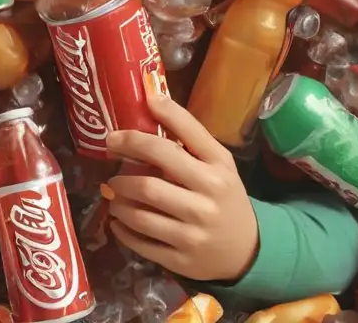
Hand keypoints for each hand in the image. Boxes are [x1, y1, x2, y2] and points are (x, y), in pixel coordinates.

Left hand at [103, 93, 258, 281]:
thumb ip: (187, 133)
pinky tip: (117, 219)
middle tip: (110, 158)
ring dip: (118, 201)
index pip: (176, 142)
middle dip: (122, 169)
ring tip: (113, 191)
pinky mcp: (182, 260)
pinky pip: (141, 243)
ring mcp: (194, 234)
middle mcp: (207, 201)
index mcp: (217, 169)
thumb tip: (151, 98)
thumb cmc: (223, 195)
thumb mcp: (216, 161)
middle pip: (150, 183)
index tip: (118, 130)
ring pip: (141, 215)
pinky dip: (121, 229)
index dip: (141, 133)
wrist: (248, 249)